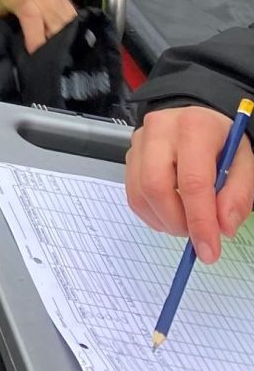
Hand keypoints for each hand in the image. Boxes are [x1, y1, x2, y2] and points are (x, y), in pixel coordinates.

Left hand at [0, 0, 76, 53]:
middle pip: (56, 27)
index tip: (32, 57)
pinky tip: (63, 47)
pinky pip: (75, 24)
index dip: (34, 39)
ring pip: (69, 27)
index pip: (32, 17)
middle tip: (42, 64)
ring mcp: (60, 0)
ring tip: (53, 58)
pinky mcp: (69, 2)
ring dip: (62, 44)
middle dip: (51, 48)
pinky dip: (71, 36)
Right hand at [126, 105, 253, 263]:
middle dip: (177, 222)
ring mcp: (139, 140)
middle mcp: (159, 129)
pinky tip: (172, 212)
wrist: (197, 118)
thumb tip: (223, 227)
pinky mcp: (129, 153)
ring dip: (165, 220)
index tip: (209, 251)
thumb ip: (239, 194)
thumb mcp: (244, 162)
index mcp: (194, 127)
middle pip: (155, 186)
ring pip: (140, 193)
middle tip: (196, 237)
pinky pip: (133, 194)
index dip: (199, 221)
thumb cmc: (222, 142)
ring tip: (187, 221)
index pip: (192, 181)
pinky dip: (152, 214)